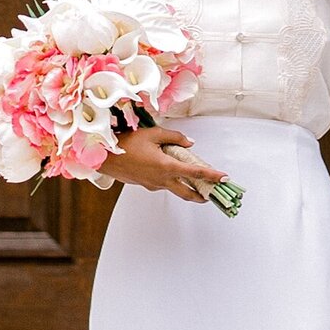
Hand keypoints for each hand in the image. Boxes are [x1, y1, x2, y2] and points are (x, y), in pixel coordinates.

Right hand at [106, 124, 227, 203]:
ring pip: (174, 189)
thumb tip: (189, 143)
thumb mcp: (153, 134)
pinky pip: (163, 184)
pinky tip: (170, 169)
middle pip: (187, 193)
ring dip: (186, 186)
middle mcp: (162, 180)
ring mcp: (153, 185)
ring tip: (194, 177)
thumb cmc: (127, 144)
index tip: (224, 178)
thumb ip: (174, 137)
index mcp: (166, 167)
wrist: (105, 157)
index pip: (195, 173)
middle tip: (212, 193)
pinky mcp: (146, 185)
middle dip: (201, 195)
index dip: (211, 176)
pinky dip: (171, 180)